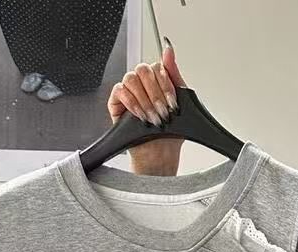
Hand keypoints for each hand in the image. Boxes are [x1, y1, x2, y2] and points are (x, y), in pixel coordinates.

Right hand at [107, 44, 185, 175]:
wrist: (161, 155)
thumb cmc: (171, 132)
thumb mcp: (181, 102)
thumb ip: (174, 74)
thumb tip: (168, 49)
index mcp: (157, 81)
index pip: (158, 67)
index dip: (166, 85)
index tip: (173, 103)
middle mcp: (142, 84)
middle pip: (144, 70)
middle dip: (156, 95)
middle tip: (163, 114)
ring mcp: (129, 91)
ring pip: (132, 79)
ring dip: (145, 101)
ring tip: (153, 118)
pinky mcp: (116, 102)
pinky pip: (120, 90)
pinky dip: (132, 103)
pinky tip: (141, 116)